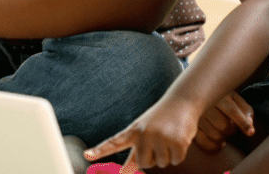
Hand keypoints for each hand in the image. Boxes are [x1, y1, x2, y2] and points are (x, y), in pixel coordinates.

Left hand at [84, 95, 200, 170]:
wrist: (181, 101)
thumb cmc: (160, 119)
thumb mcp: (144, 131)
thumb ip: (134, 152)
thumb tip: (123, 172)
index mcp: (133, 131)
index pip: (114, 143)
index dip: (100, 151)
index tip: (87, 156)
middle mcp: (144, 134)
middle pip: (144, 163)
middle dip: (153, 158)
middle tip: (159, 140)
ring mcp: (160, 137)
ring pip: (162, 164)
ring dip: (168, 154)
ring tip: (169, 136)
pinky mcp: (176, 141)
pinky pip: (175, 161)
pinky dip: (179, 154)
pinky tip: (179, 138)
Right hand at [194, 92, 253, 152]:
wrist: (198, 94)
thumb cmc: (223, 99)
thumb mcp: (236, 100)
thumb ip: (246, 111)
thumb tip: (250, 127)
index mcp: (218, 96)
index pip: (232, 111)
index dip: (243, 123)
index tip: (250, 133)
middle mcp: (205, 105)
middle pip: (224, 126)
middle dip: (231, 130)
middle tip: (230, 126)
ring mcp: (196, 116)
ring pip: (215, 136)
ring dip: (223, 138)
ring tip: (222, 132)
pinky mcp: (191, 126)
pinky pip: (203, 142)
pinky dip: (213, 146)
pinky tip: (218, 142)